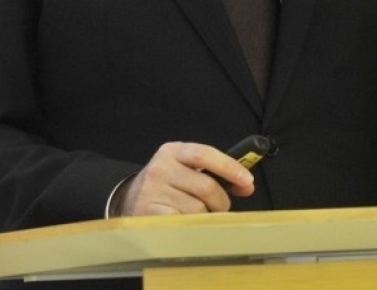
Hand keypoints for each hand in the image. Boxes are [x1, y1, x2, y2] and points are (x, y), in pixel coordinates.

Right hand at [111, 141, 254, 215]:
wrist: (129, 199)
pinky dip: (189, 225)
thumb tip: (246, 185)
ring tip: (195, 213)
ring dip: (204, 215)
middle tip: (219, 207)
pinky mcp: (148, 212)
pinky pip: (183, 223)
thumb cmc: (167, 183)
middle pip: (207, 187)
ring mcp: (153, 191)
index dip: (229, 167)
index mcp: (173, 151)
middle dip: (221, 201)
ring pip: (197, 209)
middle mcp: (161, 167)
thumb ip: (214, 171)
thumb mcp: (185, 168)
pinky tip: (182, 221)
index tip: (247, 181)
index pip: (205, 154)